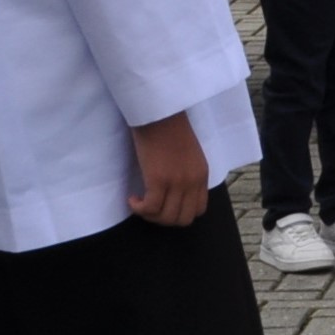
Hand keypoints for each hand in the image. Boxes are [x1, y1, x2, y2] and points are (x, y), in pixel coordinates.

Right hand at [126, 111, 207, 226]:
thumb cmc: (169, 131)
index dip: (179, 213)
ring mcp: (177, 182)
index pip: (198, 210)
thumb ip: (187, 174)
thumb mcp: (189, 156)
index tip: (164, 205)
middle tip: (149, 208)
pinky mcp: (159, 180)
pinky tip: (132, 198)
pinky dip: (138, 208)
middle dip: (163, 219)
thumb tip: (174, 193)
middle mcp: (193, 182)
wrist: (159, 115)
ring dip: (149, 215)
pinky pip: (150, 208)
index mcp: (202, 176)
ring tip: (139, 203)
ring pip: (166, 217)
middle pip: (183, 219)